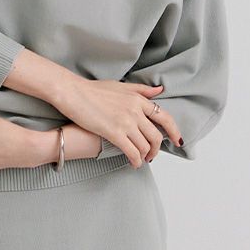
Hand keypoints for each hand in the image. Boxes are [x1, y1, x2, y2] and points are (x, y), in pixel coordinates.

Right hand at [57, 81, 180, 167]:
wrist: (73, 93)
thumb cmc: (93, 89)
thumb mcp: (120, 86)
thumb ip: (141, 90)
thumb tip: (160, 91)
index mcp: (138, 99)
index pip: (164, 117)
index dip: (174, 131)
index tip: (176, 141)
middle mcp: (135, 110)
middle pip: (156, 136)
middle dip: (156, 149)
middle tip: (152, 155)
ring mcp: (125, 122)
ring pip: (145, 146)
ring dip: (145, 156)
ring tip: (140, 159)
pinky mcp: (114, 132)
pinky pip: (132, 152)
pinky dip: (136, 160)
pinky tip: (133, 164)